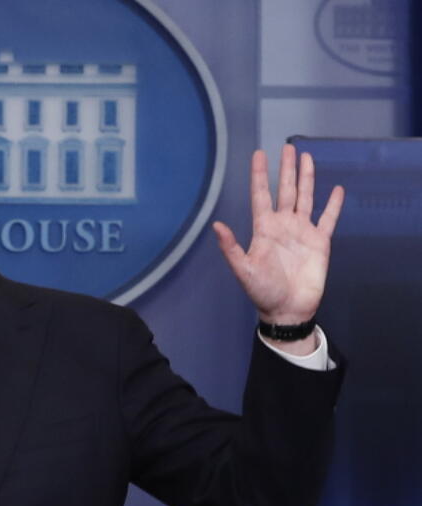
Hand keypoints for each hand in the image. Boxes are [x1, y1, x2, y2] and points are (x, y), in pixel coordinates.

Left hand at [212, 144, 343, 351]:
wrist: (287, 310)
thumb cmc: (262, 292)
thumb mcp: (244, 269)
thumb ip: (231, 247)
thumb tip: (216, 226)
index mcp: (264, 229)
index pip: (261, 195)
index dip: (259, 175)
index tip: (258, 154)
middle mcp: (283, 225)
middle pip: (285, 190)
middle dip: (286, 170)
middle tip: (287, 147)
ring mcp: (302, 232)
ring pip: (305, 198)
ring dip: (307, 178)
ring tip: (307, 157)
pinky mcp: (320, 242)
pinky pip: (328, 219)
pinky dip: (333, 205)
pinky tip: (337, 189)